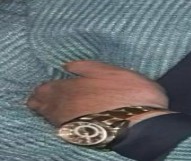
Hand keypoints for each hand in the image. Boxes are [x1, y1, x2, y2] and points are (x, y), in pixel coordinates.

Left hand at [27, 60, 168, 125]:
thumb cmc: (127, 91)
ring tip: (54, 104)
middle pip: (40, 104)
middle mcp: (61, 107)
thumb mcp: (110, 71)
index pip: (43, 88)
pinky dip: (57, 119)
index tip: (49, 83)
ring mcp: (67, 124)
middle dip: (40, 98)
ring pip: (48, 116)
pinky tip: (65, 116)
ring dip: (48, 109)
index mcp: (67, 88)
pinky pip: (58, 125)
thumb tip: (66, 66)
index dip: (45, 86)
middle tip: (44, 94)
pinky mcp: (76, 136)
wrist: (139, 122)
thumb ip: (86, 67)